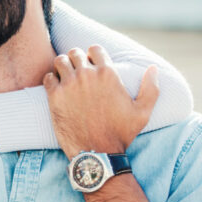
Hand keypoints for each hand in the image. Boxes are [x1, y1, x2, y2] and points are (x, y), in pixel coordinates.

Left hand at [43, 45, 158, 158]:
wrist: (97, 153)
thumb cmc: (120, 134)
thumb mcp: (142, 112)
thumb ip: (151, 88)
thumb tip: (153, 68)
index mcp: (108, 73)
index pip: (94, 49)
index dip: (93, 56)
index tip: (92, 66)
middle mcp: (88, 74)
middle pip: (75, 52)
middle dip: (76, 60)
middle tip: (77, 72)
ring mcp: (69, 84)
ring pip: (60, 61)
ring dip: (62, 67)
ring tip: (66, 78)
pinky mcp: (55, 95)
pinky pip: (48, 77)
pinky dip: (51, 80)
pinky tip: (57, 89)